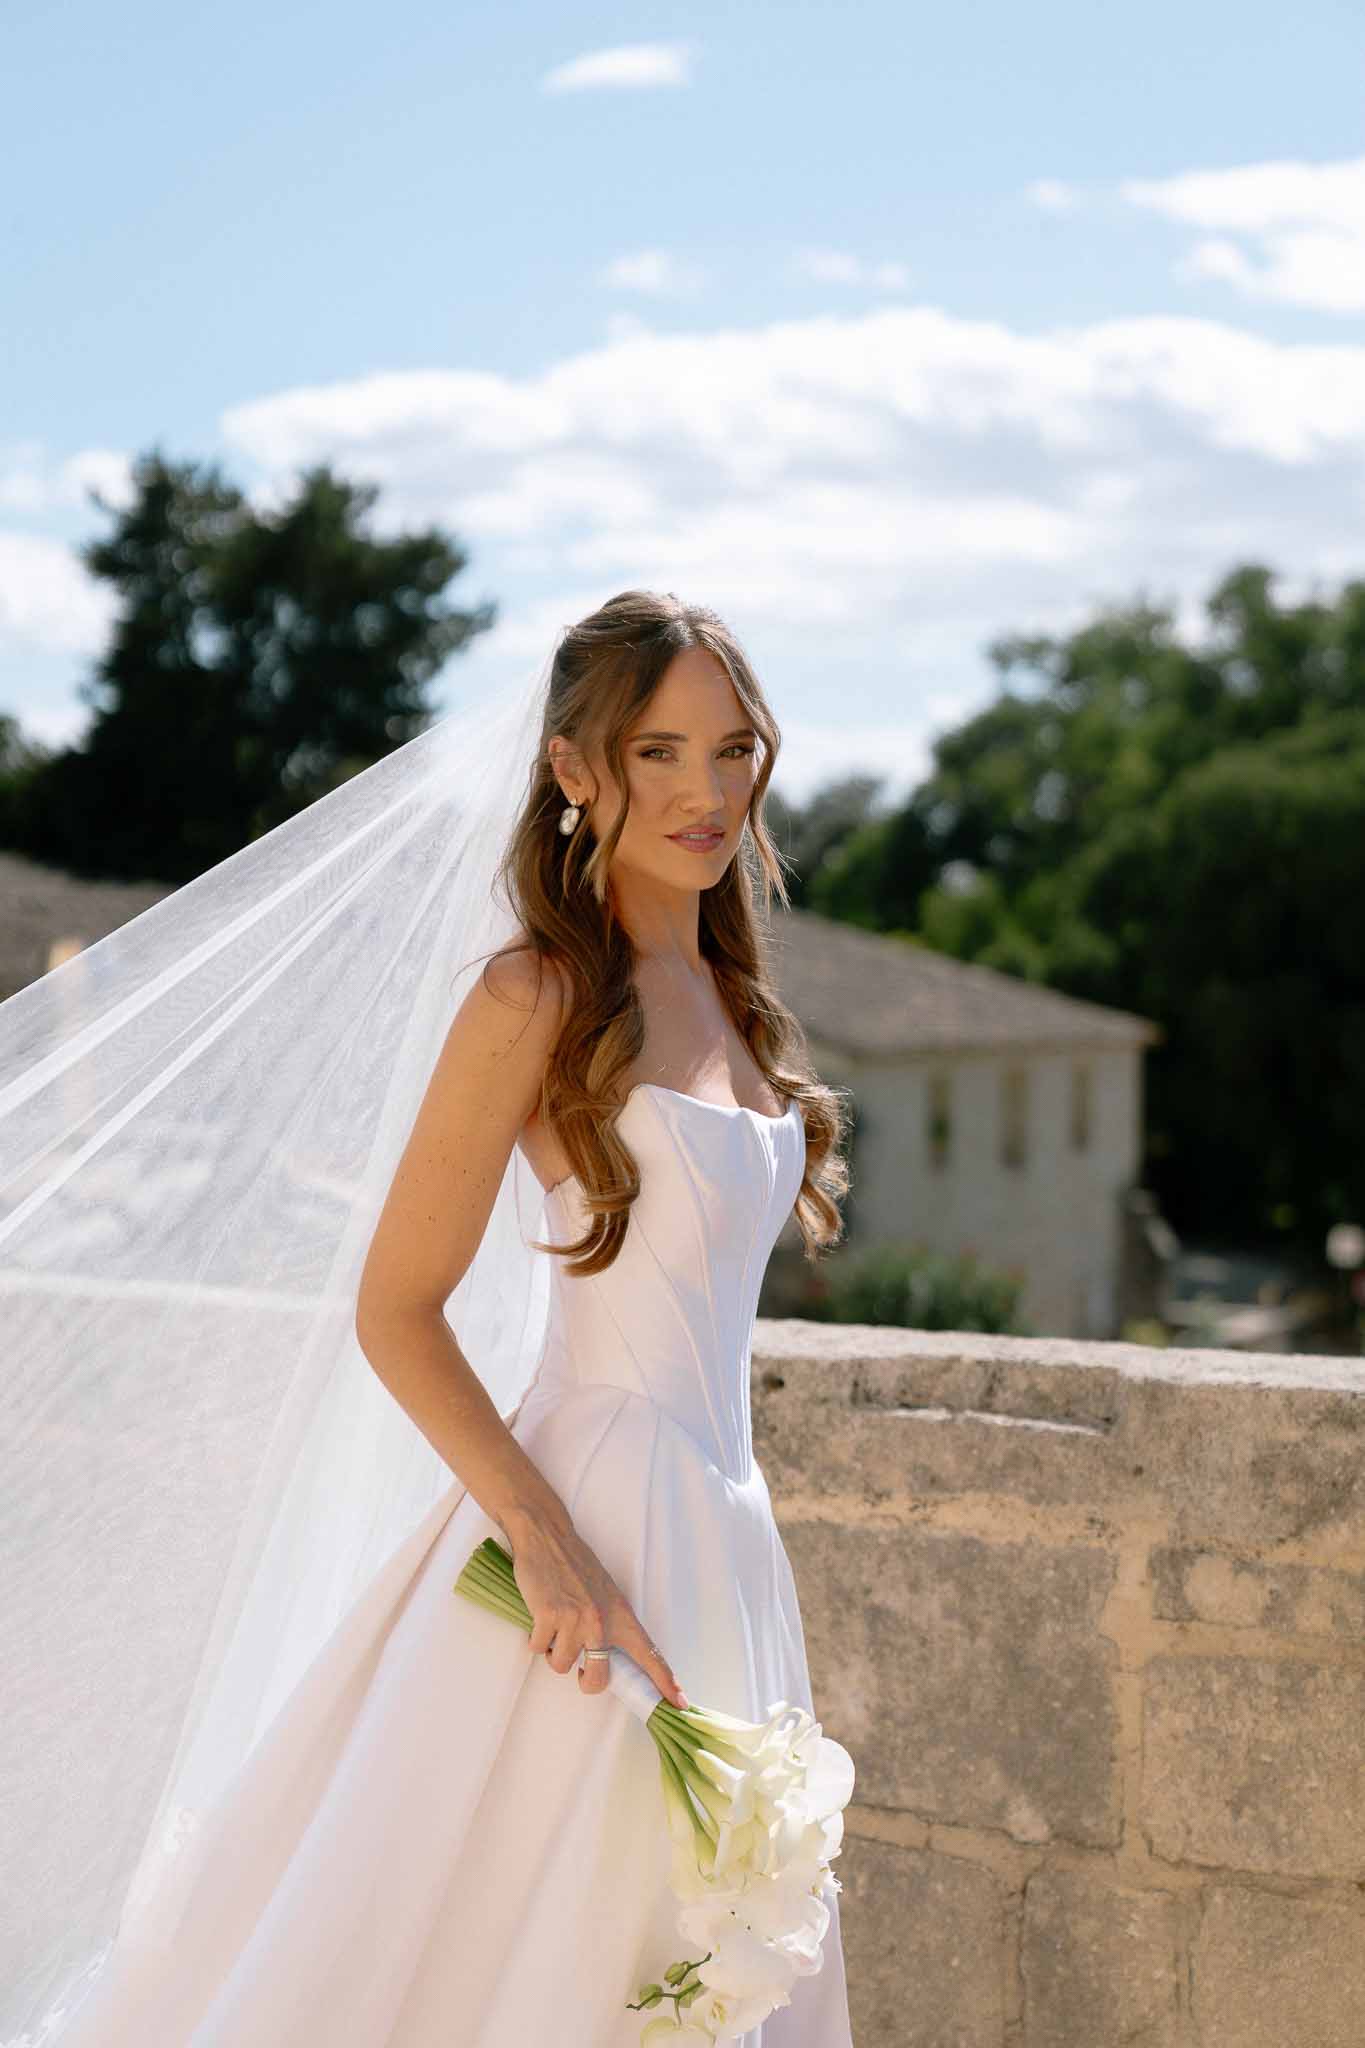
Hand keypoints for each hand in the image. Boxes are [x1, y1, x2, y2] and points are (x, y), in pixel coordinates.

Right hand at [505, 1511, 689, 1708]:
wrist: (548, 1537)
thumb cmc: (575, 1566)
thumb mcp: (605, 1592)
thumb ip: (610, 1623)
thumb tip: (606, 1655)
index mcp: (621, 1614)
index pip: (649, 1653)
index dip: (666, 1681)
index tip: (680, 1703)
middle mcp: (601, 1620)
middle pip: (598, 1678)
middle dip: (586, 1681)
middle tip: (580, 1669)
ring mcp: (574, 1619)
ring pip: (561, 1665)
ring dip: (554, 1651)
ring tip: (555, 1625)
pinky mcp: (548, 1616)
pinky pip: (538, 1649)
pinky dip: (535, 1639)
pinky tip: (540, 1617)